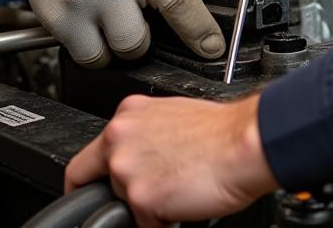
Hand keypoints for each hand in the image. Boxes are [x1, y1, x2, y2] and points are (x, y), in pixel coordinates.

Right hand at [13, 0, 242, 67]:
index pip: (181, 2)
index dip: (200, 31)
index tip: (213, 48)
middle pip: (141, 41)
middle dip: (149, 36)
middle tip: (139, 11)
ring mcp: (79, 3)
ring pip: (116, 54)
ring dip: (124, 44)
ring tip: (118, 15)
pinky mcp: (57, 21)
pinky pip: (89, 59)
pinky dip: (98, 50)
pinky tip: (97, 24)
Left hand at [65, 93, 277, 227]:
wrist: (246, 143)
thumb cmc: (223, 132)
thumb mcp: (173, 116)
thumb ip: (145, 134)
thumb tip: (141, 152)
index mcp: (128, 115)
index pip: (86, 158)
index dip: (90, 180)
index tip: (93, 190)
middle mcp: (120, 137)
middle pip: (97, 183)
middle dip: (120, 191)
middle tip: (151, 190)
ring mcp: (126, 168)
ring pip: (121, 203)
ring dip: (145, 204)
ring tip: (176, 188)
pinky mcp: (140, 197)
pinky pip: (143, 224)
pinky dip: (161, 220)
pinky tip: (183, 199)